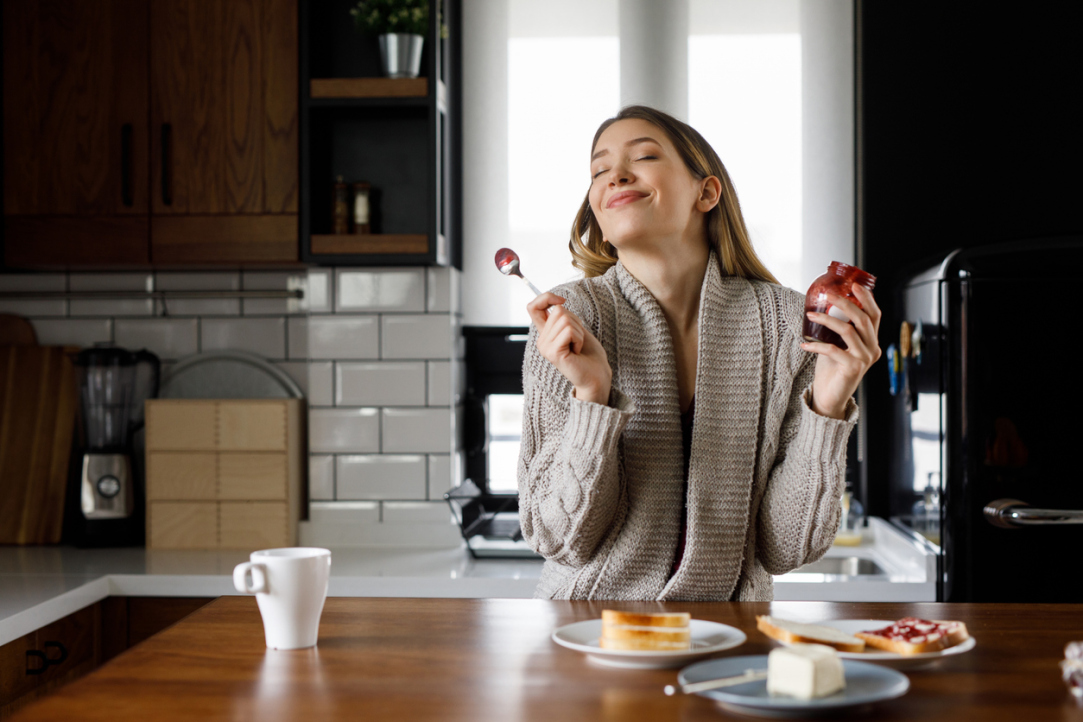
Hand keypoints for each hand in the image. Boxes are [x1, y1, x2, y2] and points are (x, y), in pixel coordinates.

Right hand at [527, 293, 611, 404]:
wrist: (597, 376)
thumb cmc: (589, 354)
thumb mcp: (575, 329)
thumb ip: (563, 318)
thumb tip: (557, 303)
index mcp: (545, 334)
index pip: (533, 307)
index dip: (545, 297)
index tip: (561, 301)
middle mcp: (541, 341)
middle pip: (558, 311)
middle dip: (576, 322)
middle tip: (577, 341)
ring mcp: (545, 347)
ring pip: (565, 320)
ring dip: (579, 332)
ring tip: (577, 347)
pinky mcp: (553, 353)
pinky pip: (569, 331)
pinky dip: (579, 339)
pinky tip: (577, 351)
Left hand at [800, 284, 881, 418]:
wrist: (829, 397)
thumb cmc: (831, 370)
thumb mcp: (837, 345)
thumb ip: (838, 330)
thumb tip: (824, 306)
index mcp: (872, 342)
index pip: (875, 316)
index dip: (867, 299)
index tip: (854, 285)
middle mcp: (872, 349)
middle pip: (863, 319)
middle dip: (845, 303)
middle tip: (829, 294)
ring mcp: (864, 359)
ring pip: (848, 331)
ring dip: (827, 320)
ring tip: (810, 314)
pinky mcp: (853, 368)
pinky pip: (833, 349)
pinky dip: (816, 345)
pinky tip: (804, 344)